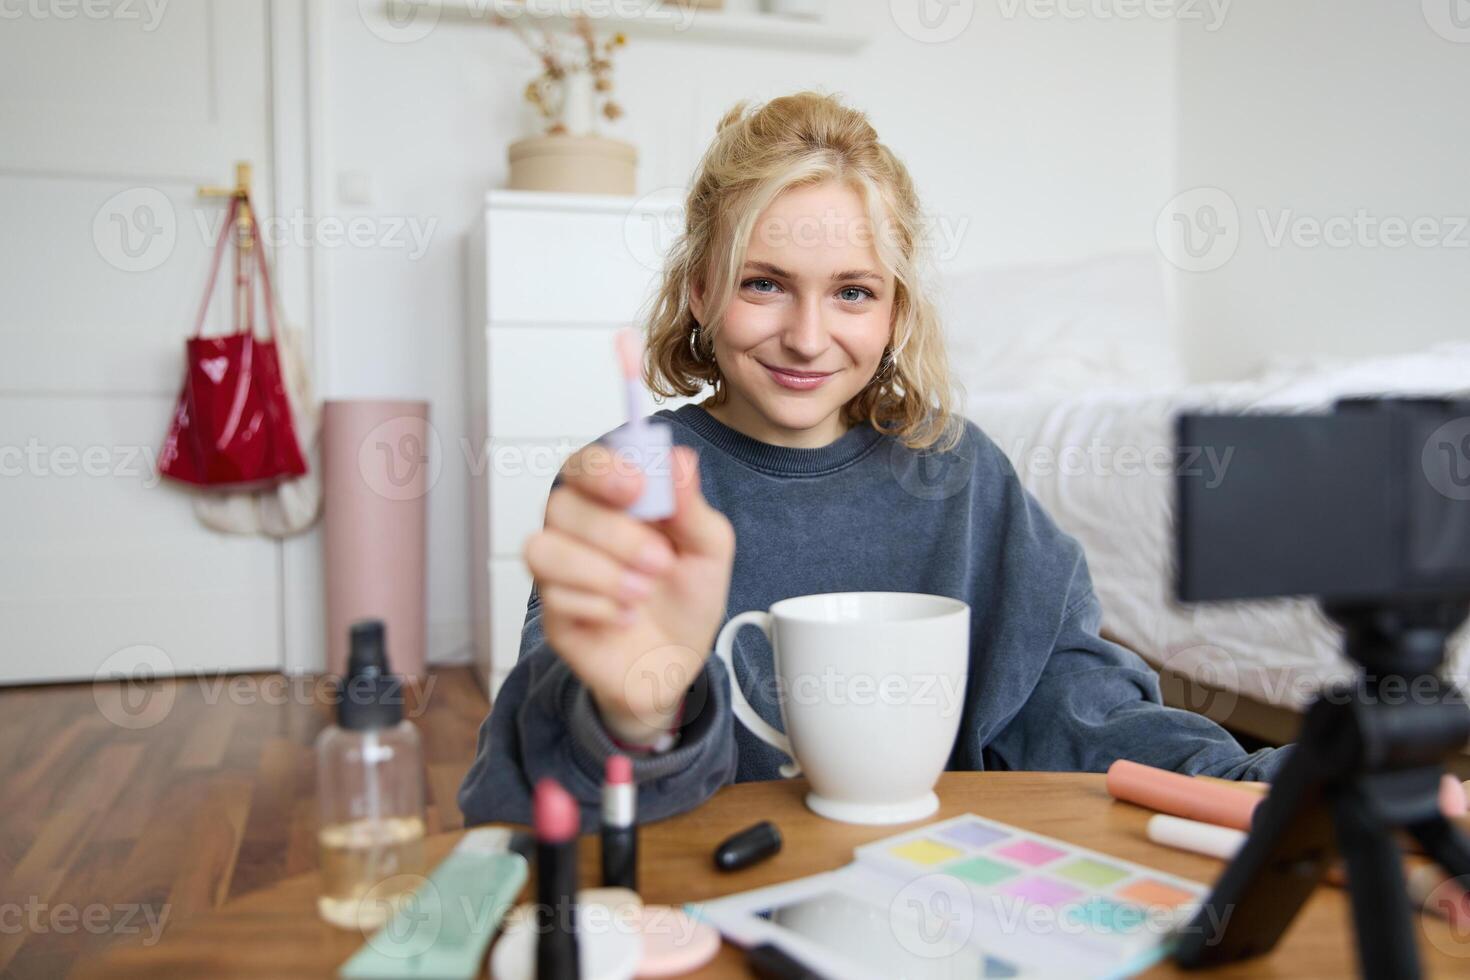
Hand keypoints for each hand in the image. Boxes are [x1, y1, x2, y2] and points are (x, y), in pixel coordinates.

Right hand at [523, 443, 735, 744]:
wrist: (678, 663)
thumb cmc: (687, 597)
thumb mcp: (708, 549)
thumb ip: (691, 506)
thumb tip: (679, 459)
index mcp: (612, 500)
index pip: (584, 464)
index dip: (601, 470)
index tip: (637, 487)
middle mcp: (578, 528)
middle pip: (561, 504)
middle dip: (615, 534)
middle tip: (661, 561)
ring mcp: (560, 570)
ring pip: (543, 549)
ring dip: (600, 572)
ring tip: (642, 593)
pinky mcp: (553, 613)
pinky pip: (553, 597)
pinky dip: (599, 608)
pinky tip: (627, 618)